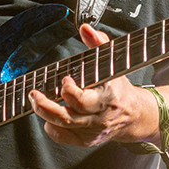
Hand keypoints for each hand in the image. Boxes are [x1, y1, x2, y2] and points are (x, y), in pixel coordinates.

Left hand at [27, 23, 153, 147]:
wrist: (133, 115)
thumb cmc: (120, 89)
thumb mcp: (113, 64)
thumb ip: (99, 44)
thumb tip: (85, 28)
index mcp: (108, 98)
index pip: (83, 100)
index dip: (69, 91)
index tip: (65, 79)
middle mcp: (99, 118)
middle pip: (68, 117)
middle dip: (46, 105)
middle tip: (34, 94)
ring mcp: (92, 131)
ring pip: (62, 126)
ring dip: (44, 114)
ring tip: (35, 100)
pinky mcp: (85, 140)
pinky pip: (63, 137)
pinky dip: (51, 128)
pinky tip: (48, 116)